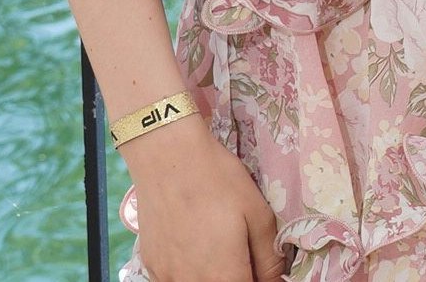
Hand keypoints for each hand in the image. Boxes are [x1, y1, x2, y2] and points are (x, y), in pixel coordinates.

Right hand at [126, 123, 282, 281]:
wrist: (168, 156)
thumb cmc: (218, 180)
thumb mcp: (258, 215)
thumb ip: (269, 258)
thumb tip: (275, 281)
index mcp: (222, 274)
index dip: (260, 281)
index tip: (263, 268)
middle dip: (237, 277)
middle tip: (245, 256)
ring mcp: (166, 275)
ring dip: (214, 276)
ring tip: (222, 249)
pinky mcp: (150, 264)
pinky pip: (174, 280)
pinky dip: (191, 273)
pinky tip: (197, 248)